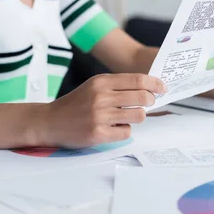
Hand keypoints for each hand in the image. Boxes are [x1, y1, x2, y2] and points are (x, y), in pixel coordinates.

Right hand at [38, 74, 166, 148]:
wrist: (50, 121)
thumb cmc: (75, 104)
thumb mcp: (94, 86)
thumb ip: (117, 85)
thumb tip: (148, 88)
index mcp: (101, 81)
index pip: (137, 80)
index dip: (155, 84)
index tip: (163, 87)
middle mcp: (101, 97)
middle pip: (142, 97)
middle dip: (150, 101)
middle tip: (148, 103)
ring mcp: (99, 116)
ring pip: (138, 116)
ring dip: (137, 117)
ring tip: (126, 117)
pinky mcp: (97, 134)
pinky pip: (127, 132)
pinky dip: (124, 130)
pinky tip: (114, 128)